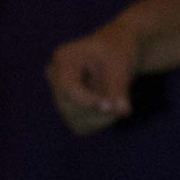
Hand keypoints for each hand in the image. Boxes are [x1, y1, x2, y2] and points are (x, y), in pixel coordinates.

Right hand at [50, 18, 140, 133]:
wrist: (116, 52)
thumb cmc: (118, 52)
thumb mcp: (121, 64)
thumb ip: (120, 87)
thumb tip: (122, 110)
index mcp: (63, 58)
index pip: (67, 88)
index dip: (88, 102)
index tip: (111, 107)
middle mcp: (55, 77)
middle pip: (70, 107)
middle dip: (99, 111)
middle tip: (124, 106)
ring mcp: (58, 94)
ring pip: (76, 121)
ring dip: (102, 118)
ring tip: (119, 103)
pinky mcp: (67, 109)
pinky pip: (82, 126)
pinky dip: (100, 122)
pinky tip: (109, 107)